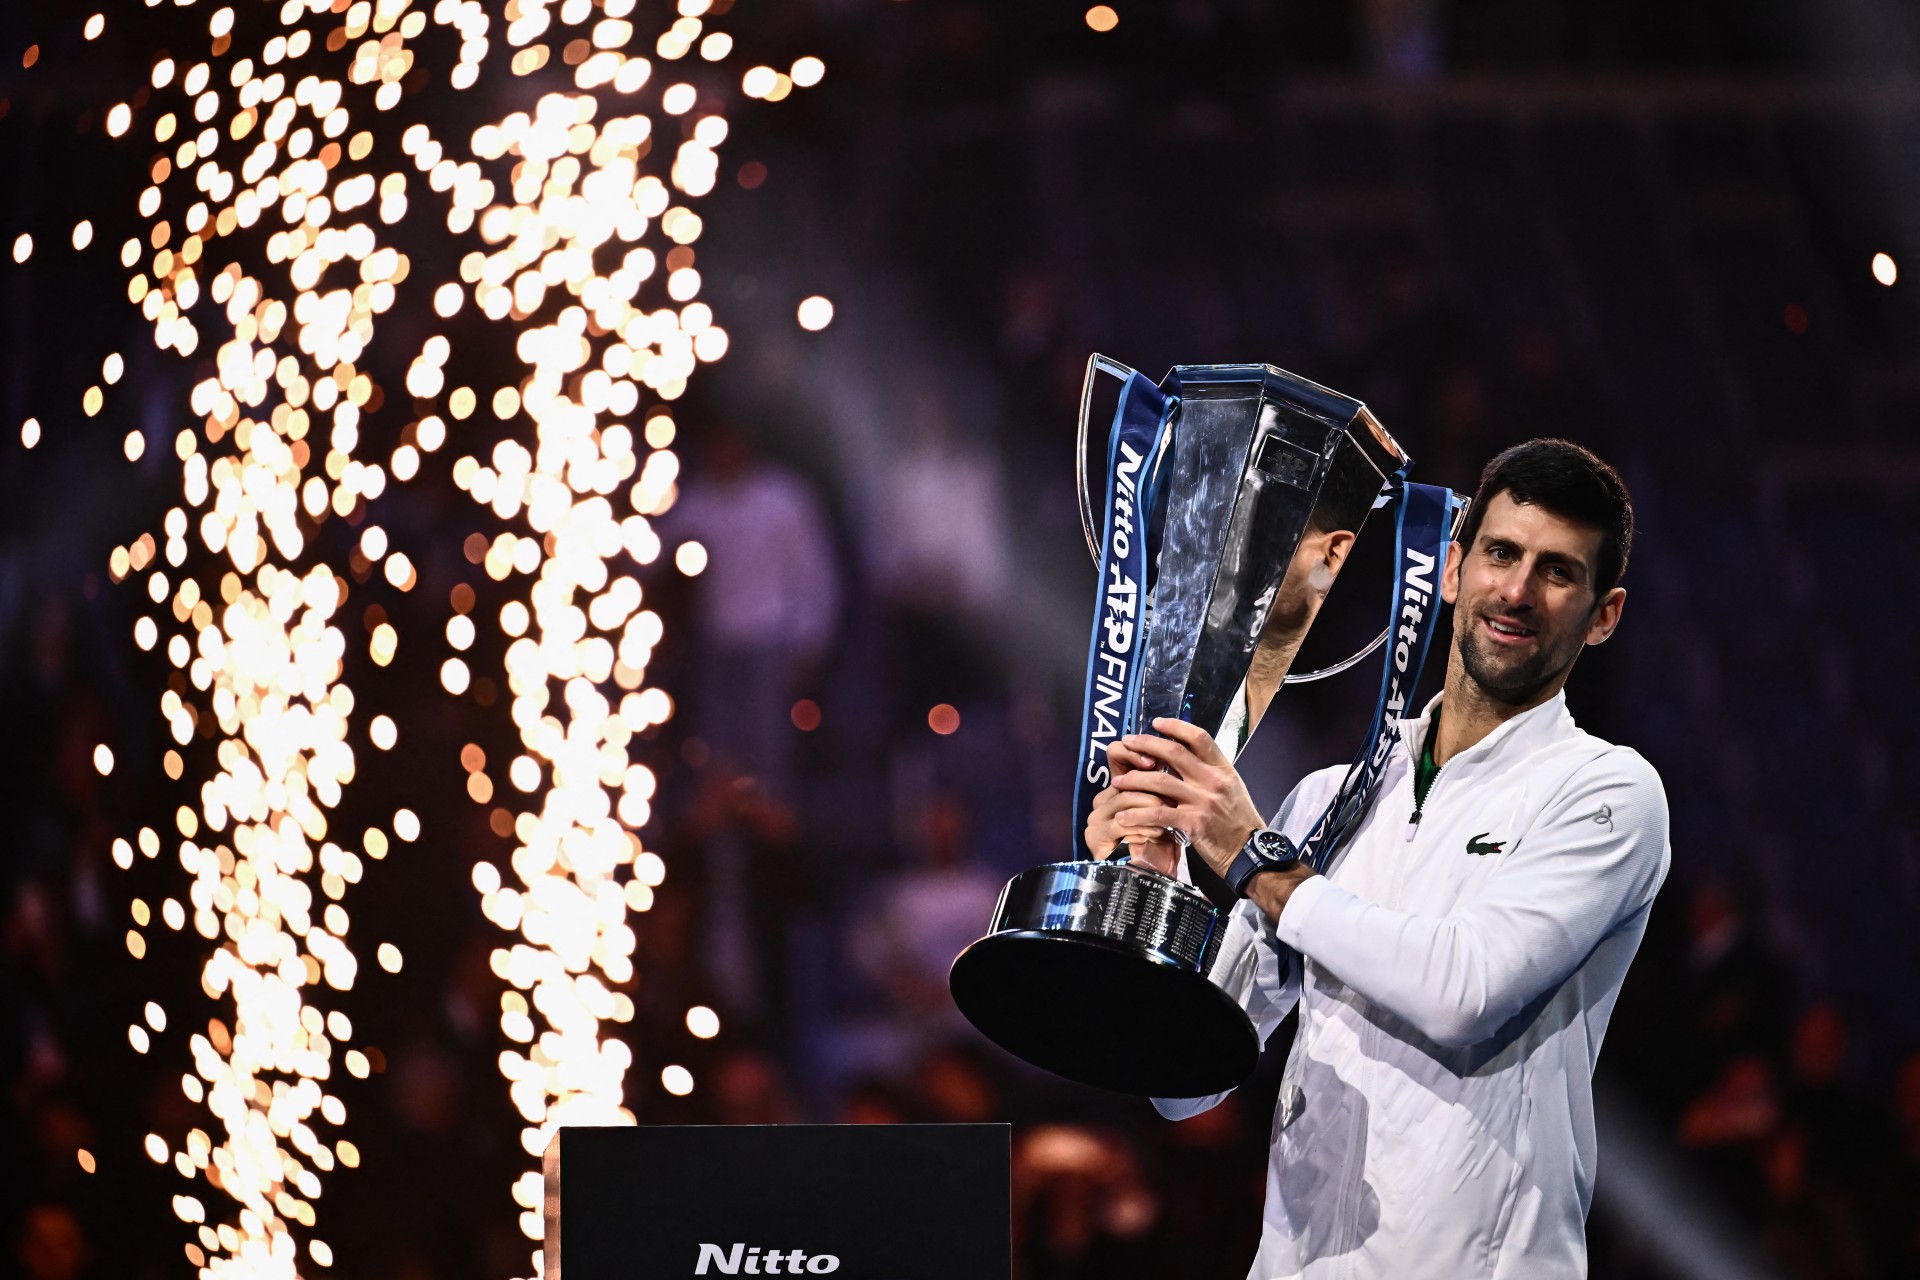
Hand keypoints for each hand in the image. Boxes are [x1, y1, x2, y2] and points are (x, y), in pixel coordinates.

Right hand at [1085, 739, 1180, 876]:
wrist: (1156, 876)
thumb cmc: (1164, 841)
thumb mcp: (1167, 808)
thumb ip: (1165, 784)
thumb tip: (1177, 756)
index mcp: (1117, 788)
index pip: (1118, 754)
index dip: (1136, 753)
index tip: (1158, 761)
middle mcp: (1103, 799)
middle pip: (1125, 779)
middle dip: (1151, 785)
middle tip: (1172, 794)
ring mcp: (1095, 818)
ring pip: (1124, 800)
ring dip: (1150, 806)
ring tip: (1169, 815)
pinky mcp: (1095, 836)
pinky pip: (1119, 824)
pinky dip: (1142, 826)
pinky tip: (1158, 832)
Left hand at [1112, 718, 1266, 880]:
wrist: (1250, 852)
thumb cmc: (1238, 821)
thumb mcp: (1231, 788)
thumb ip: (1209, 772)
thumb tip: (1183, 757)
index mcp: (1223, 770)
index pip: (1199, 737)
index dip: (1175, 727)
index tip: (1156, 723)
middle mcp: (1213, 781)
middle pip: (1174, 753)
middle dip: (1146, 744)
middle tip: (1127, 743)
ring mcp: (1203, 801)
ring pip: (1160, 781)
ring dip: (1134, 780)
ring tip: (1117, 782)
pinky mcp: (1193, 823)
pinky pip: (1158, 814)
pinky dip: (1137, 814)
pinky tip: (1123, 816)